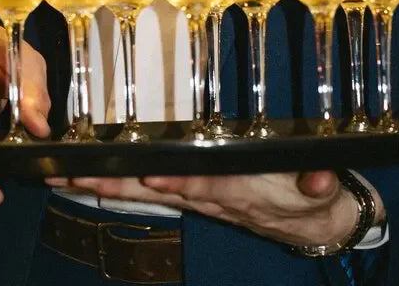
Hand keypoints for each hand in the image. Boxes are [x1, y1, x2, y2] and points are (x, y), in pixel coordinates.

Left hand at [44, 169, 370, 247]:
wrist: (317, 222)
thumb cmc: (314, 197)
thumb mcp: (324, 190)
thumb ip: (320, 181)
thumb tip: (320, 179)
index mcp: (244, 192)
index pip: (208, 186)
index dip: (182, 184)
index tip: (153, 179)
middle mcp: (216, 198)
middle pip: (161, 190)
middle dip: (121, 185)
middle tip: (82, 177)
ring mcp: (204, 199)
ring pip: (150, 190)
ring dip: (112, 184)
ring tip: (74, 176)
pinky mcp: (199, 196)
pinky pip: (156, 189)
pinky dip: (125, 183)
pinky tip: (98, 179)